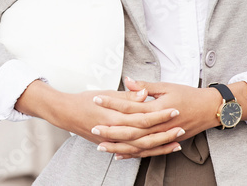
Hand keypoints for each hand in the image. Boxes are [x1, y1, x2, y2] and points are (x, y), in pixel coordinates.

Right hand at [17, 79, 180, 157]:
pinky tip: (157, 152)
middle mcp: (114, 131)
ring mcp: (112, 141)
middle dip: (165, 133)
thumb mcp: (105, 94)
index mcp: (114, 116)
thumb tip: (144, 93)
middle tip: (182, 128)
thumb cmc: (84, 100)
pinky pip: (131, 153)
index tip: (175, 110)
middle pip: (145, 136)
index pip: (143, 117)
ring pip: (140, 148)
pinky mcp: (110, 146)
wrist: (65, 113)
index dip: (160, 115)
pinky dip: (145, 153)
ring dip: (159, 147)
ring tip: (176, 144)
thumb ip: (127, 96)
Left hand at [91, 77, 222, 158]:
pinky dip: (133, 154)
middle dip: (111, 130)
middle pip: (131, 130)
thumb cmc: (188, 95)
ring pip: (137, 145)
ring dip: (119, 146)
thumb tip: (127, 80)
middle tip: (93, 127)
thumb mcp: (166, 86)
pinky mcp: (166, 142)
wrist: (210, 109)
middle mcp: (160, 125)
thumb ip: (145, 86)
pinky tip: (119, 155)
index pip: (130, 106)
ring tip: (101, 145)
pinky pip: (147, 151)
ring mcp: (164, 136)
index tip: (96, 99)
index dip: (112, 103)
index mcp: (158, 108)